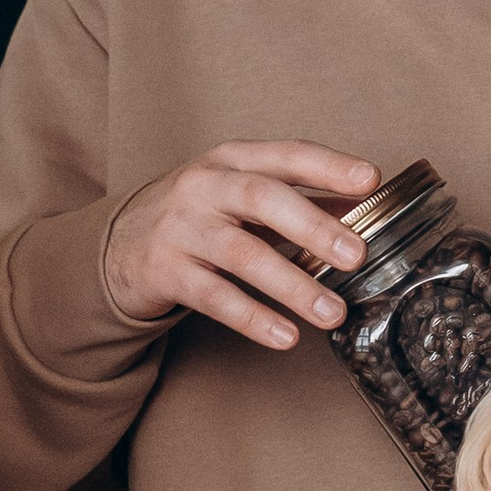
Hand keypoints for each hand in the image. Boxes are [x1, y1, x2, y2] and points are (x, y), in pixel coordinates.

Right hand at [103, 140, 383, 351]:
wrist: (120, 245)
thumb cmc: (197, 217)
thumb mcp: (242, 198)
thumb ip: (298, 203)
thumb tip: (362, 215)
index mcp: (232, 161)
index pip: (286, 155)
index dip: (329, 166)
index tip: (370, 180)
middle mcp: (204, 187)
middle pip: (262, 198)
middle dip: (312, 226)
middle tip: (356, 255)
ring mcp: (181, 229)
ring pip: (241, 254)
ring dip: (291, 285)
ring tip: (332, 313)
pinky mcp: (164, 271)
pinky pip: (213, 297)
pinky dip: (252, 318)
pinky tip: (285, 336)